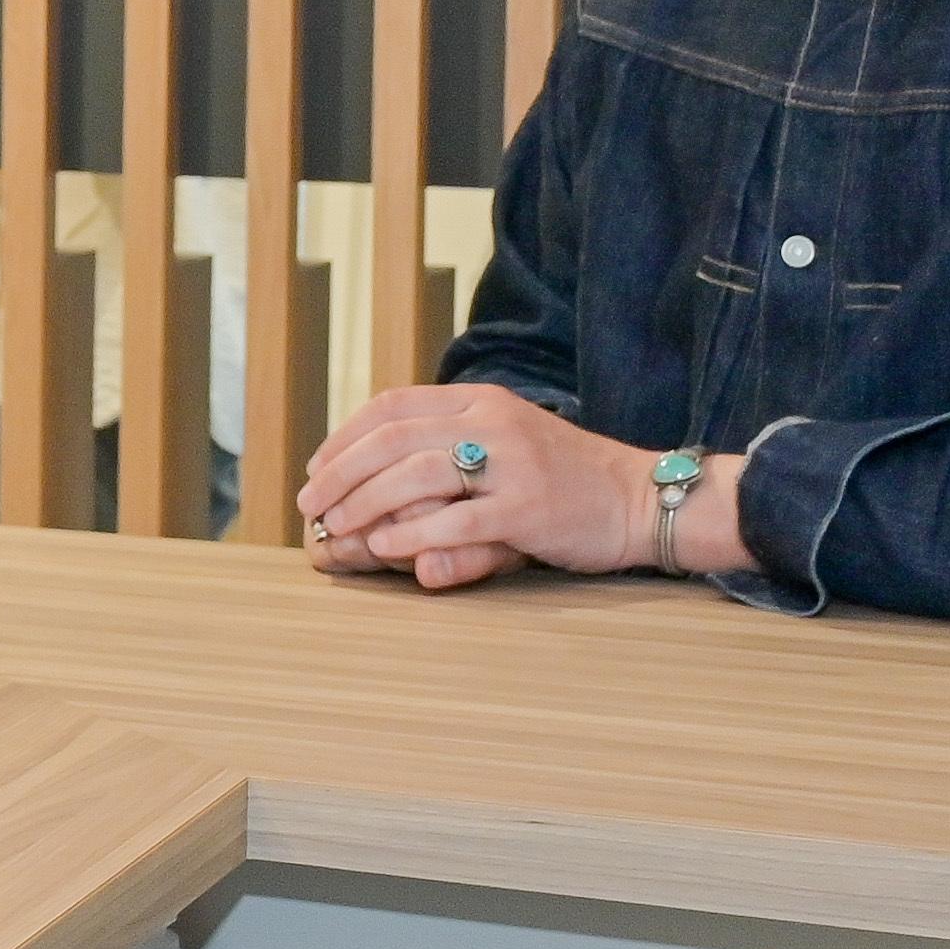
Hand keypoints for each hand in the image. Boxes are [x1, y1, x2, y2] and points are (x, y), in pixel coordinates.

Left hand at [290, 385, 655, 591]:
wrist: (638, 496)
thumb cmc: (563, 479)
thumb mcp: (504, 449)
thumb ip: (446, 460)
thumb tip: (377, 491)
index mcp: (480, 400)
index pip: (393, 405)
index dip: (345, 436)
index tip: (317, 467)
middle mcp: (492, 422)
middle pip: (393, 438)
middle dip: (341, 472)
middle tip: (311, 503)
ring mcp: (512, 464)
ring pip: (416, 475)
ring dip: (365, 503)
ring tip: (337, 527)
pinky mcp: (528, 508)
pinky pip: (456, 519)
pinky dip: (413, 534)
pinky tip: (385, 549)